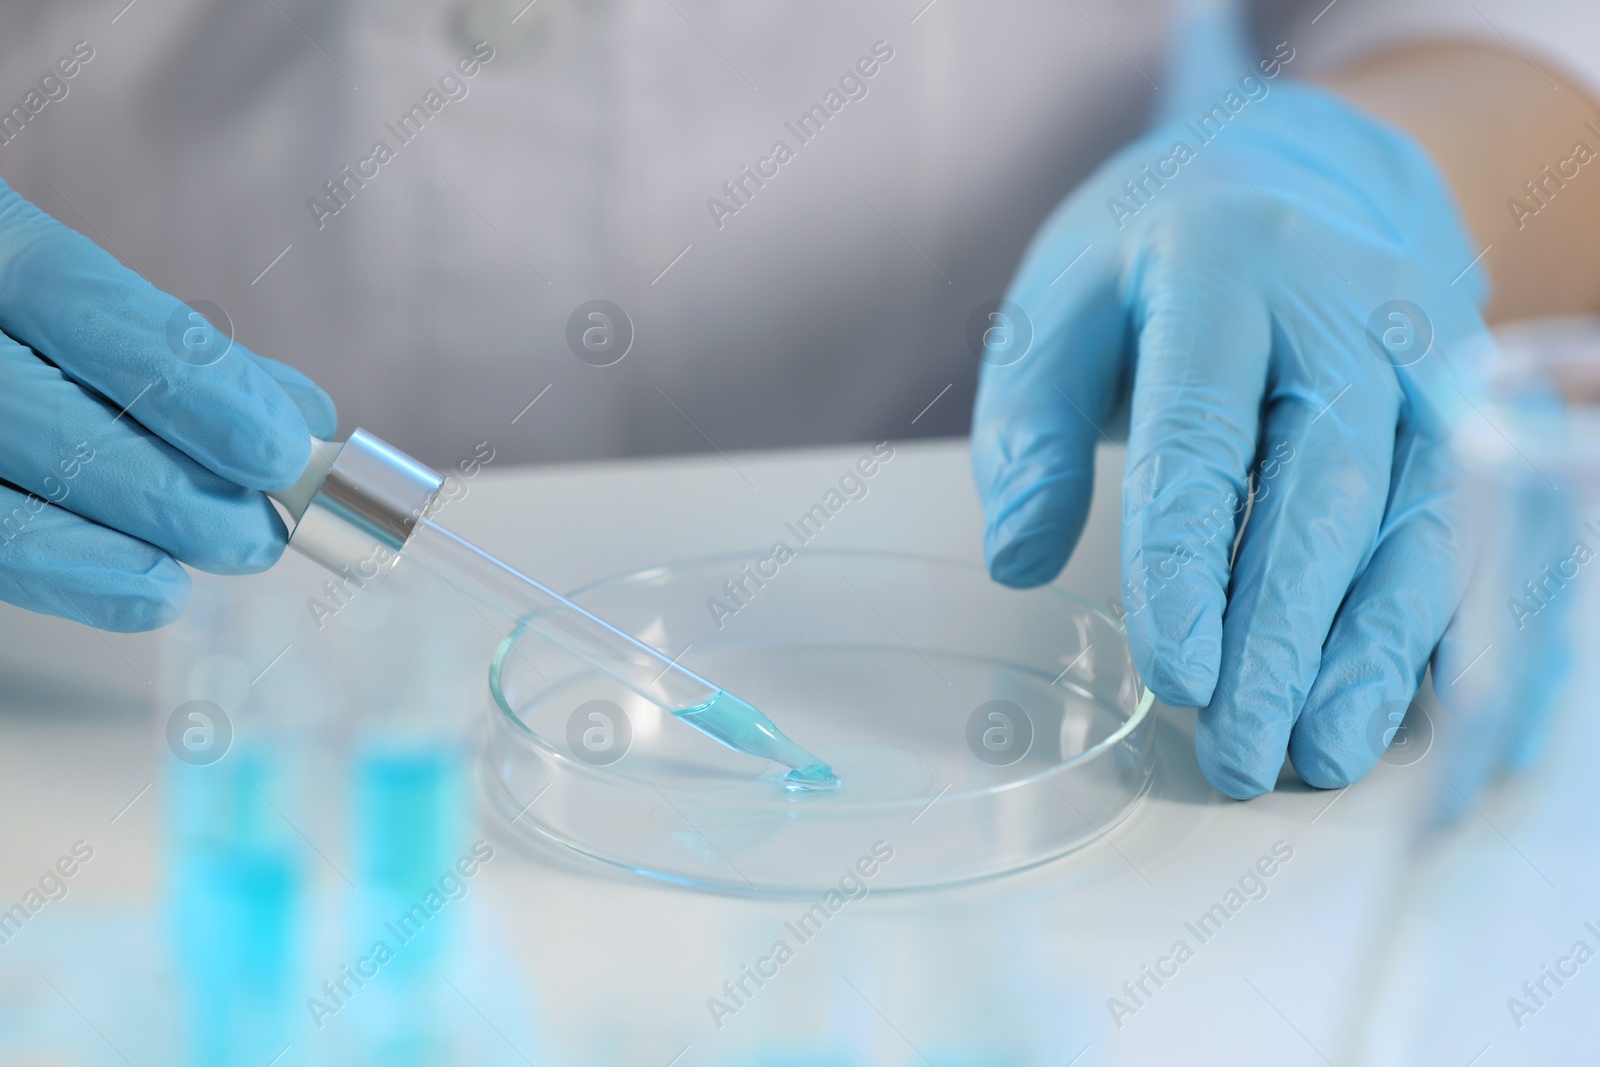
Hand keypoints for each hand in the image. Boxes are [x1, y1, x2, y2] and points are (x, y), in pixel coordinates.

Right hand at [0, 179, 334, 630]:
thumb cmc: (39, 332)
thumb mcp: (96, 307)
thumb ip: (185, 353)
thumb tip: (302, 415)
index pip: (73, 299)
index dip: (184, 380)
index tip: (281, 448)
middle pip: (38, 406)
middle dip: (170, 484)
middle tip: (264, 531)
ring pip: (4, 492)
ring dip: (133, 533)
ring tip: (231, 552)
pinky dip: (68, 572)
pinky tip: (150, 590)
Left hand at [971, 79, 1489, 797]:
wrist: (1291, 181)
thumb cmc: (1149, 265)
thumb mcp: (1057, 313)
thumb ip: (1030, 434)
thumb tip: (1018, 559)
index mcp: (1226, 265)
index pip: (1205, 435)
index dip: (1189, 565)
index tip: (1176, 678)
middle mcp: (1353, 307)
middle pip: (1332, 488)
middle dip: (1287, 637)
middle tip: (1242, 754)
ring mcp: (1434, 359)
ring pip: (1424, 522)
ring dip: (1379, 655)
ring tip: (1321, 759)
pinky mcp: (1475, 414)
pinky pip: (1488, 530)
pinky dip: (1470, 632)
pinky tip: (1440, 722)